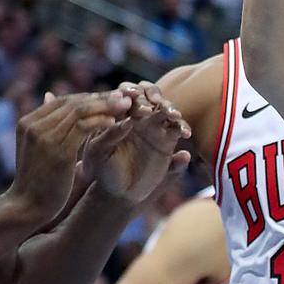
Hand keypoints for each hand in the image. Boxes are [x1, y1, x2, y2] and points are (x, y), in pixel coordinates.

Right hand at [8, 91, 131, 222]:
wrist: (26, 206)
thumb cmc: (36, 180)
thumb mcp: (38, 148)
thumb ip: (46, 125)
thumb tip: (50, 95)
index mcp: (28, 122)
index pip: (62, 101)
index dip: (88, 98)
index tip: (108, 98)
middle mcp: (34, 125)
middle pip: (72, 102)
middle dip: (100, 98)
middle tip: (123, 96)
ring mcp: (45, 136)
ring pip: (80, 111)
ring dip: (105, 106)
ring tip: (125, 106)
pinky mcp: (58, 149)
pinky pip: (84, 127)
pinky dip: (101, 122)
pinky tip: (115, 123)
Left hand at [80, 82, 191, 203]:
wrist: (120, 191)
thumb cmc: (103, 169)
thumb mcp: (99, 152)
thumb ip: (110, 135)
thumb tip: (128, 120)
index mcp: (118, 113)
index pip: (126, 94)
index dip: (131, 92)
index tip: (133, 97)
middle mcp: (138, 116)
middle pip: (150, 96)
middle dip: (154, 96)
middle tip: (154, 106)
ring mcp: (155, 126)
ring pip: (167, 109)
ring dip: (171, 109)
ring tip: (173, 116)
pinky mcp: (168, 140)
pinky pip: (178, 129)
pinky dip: (183, 128)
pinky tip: (184, 133)